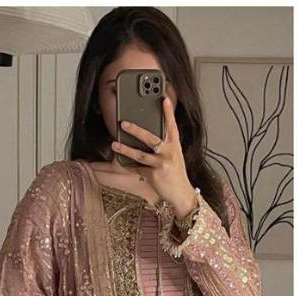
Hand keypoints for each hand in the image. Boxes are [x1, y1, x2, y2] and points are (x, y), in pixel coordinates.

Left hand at [110, 96, 198, 219]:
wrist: (182, 195)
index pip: (172, 126)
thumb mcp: (175, 157)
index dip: (168, 113)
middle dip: (136, 130)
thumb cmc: (176, 175)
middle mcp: (169, 153)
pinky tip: (121, 162)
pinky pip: (138, 169)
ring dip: (125, 149)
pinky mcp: (154, 176)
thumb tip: (146, 137)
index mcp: (175, 146)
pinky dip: (130, 166)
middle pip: (150, 138)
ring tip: (115, 145)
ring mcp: (162, 164)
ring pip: (140, 155)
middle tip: (124, 123)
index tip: (164, 100)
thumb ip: (165, 146)